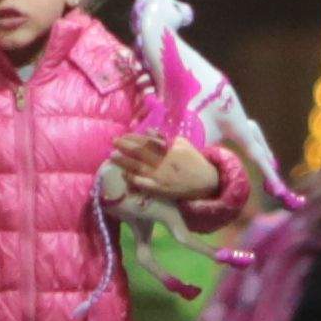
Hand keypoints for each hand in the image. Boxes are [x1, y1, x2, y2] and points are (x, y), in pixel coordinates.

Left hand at [110, 130, 226, 207]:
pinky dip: (133, 179)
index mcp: (169, 148)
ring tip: (113, 157)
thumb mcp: (183, 143)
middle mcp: (164, 161)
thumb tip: (148, 131)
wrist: (207, 182)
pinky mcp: (161, 189)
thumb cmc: (194, 160)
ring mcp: (161, 175)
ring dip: (124, 161)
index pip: (147, 141)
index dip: (133, 138)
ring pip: (139, 167)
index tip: (123, 136)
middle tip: (113, 143)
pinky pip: (144, 184)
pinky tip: (125, 175)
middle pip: (140, 152)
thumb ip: (165, 138)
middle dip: (125, 147)